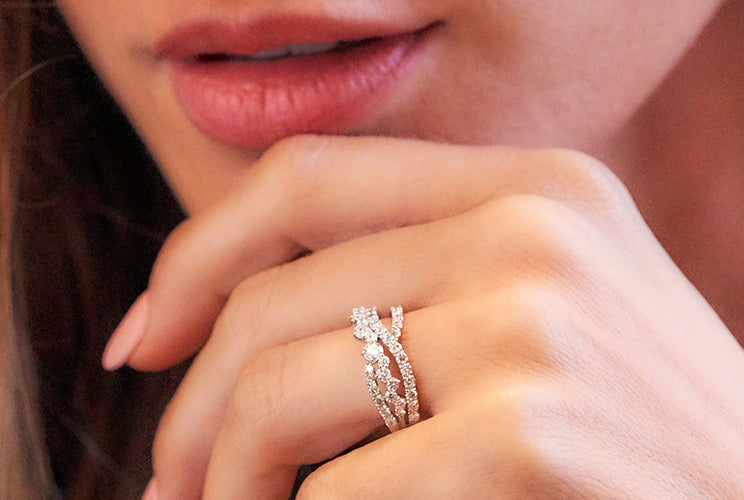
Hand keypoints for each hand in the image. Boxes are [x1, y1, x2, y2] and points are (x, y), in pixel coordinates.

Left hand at [116, 136, 743, 497]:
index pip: (305, 178)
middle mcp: (532, 231)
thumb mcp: (529, 307)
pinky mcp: (532, 432)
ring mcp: (535, 325)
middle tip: (168, 480)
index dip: (198, 255)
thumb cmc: (629, 420)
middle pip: (274, 301)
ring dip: (227, 475)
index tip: (145, 338)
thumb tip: (221, 327)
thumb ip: (403, 284)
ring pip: (279, 395)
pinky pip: (340, 492)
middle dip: (190, 406)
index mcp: (528, 184)